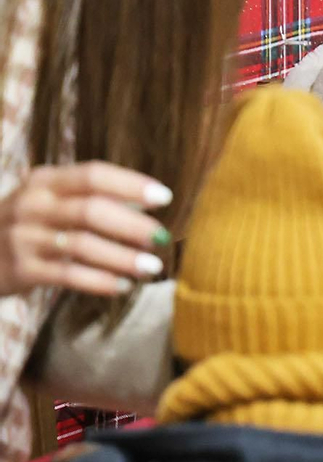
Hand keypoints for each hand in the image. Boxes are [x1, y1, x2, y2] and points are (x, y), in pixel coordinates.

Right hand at [0, 163, 171, 297]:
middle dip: (132, 225)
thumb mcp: (49, 201)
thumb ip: (90, 198)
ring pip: (81, 245)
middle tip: (162, 237)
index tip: (164, 197)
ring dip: (122, 257)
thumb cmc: (28, 225)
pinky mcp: (20, 269)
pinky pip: (67, 275)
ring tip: (151, 267)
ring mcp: (22, 237)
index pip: (93, 175)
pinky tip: (122, 286)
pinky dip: (99, 281)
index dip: (131, 184)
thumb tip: (147, 206)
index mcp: (44, 181)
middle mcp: (31, 205)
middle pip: (91, 210)